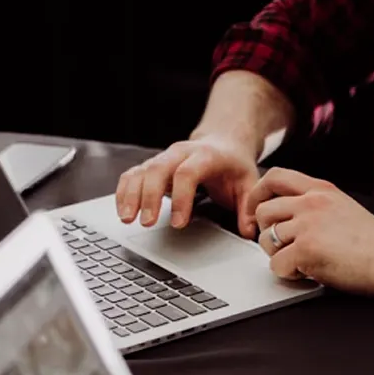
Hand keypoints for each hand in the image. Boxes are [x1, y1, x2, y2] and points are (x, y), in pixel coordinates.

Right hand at [115, 135, 260, 234]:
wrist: (223, 142)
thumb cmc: (234, 165)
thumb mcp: (249, 183)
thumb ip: (248, 208)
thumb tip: (250, 232)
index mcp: (206, 156)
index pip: (188, 174)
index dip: (181, 198)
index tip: (179, 223)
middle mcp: (181, 152)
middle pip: (158, 170)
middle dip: (150, 197)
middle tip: (147, 223)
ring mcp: (164, 157)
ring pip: (141, 171)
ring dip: (131, 194)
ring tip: (127, 219)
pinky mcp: (153, 165)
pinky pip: (133, 174)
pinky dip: (125, 191)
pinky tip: (123, 210)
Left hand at [247, 169, 373, 292]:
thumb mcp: (345, 208)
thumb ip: (317, 206)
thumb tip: (291, 218)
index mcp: (321, 190)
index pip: (275, 177)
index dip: (259, 194)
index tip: (258, 212)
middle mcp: (311, 203)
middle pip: (264, 210)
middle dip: (267, 232)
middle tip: (283, 248)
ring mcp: (308, 225)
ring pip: (266, 238)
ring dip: (277, 255)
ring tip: (301, 262)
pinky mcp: (306, 250)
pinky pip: (276, 265)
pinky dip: (289, 274)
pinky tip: (308, 273)